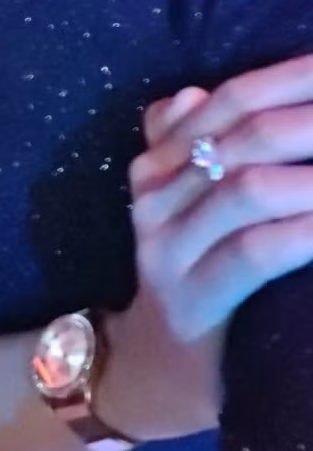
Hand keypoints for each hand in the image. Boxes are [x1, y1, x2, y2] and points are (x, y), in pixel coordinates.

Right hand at [94, 56, 312, 442]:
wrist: (153, 372)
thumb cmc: (198, 275)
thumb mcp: (191, 205)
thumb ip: (199, 144)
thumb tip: (195, 92)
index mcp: (160, 162)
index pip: (232, 98)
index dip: (294, 78)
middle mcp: (155, 198)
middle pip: (245, 136)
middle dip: (312, 123)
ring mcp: (168, 251)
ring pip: (249, 189)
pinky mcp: (190, 301)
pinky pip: (253, 252)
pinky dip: (303, 232)